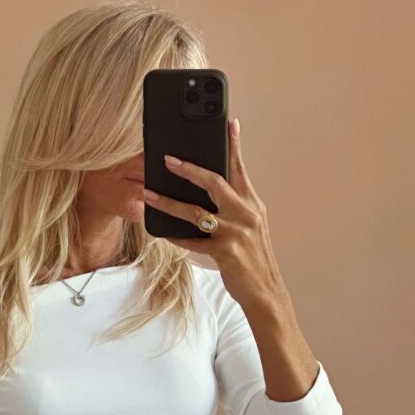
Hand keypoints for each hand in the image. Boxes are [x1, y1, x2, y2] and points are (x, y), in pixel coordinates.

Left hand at [144, 118, 286, 312]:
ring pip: (195, 211)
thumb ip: (234, 208)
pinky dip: (175, 235)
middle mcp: (245, 213)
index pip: (240, 169)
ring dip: (168, 201)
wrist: (265, 291)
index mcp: (252, 204)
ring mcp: (234, 232)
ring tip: (149, 194)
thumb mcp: (250, 227)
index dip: (234, 145)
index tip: (229, 123)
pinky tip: (161, 230)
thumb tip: (210, 192)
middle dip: (189, 168)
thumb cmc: (253, 258)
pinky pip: (191, 240)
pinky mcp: (224, 251)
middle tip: (167, 159)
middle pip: (214, 182)